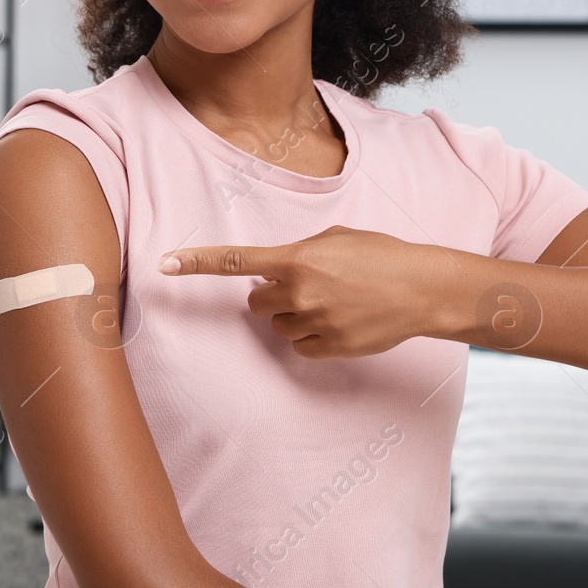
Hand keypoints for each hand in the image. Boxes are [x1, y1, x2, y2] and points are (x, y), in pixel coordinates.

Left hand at [158, 225, 450, 358]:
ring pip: (280, 327)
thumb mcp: (336, 239)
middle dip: (271, 296)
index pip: (235, 263)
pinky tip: (340, 321)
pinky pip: (302, 346)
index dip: (196, 263)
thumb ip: (298, 254)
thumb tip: (274, 275)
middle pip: (256, 304)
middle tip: (303, 286)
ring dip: (295, 316)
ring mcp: (314, 323)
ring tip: (332, 302)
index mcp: (296, 259)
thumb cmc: (381, 255)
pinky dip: (314, 336)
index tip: (166, 264)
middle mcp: (299, 293)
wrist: (421, 288)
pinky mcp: (330, 348)